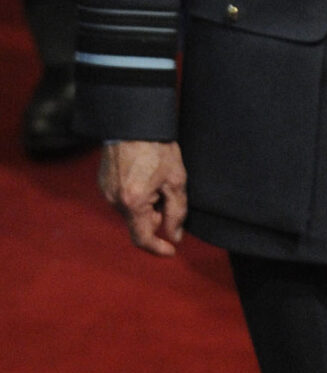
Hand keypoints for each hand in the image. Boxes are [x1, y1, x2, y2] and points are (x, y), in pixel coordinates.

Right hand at [98, 139, 187, 255]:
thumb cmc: (157, 148)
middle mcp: (114, 200)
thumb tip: (174, 236)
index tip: (171, 250)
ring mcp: (106, 190)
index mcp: (132, 203)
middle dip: (155, 218)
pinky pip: (122, 199)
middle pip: (138, 223)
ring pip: (130, 211)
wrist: (132, 122)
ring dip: (146, 206)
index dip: (158, 248)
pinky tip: (145, 177)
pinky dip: (136, 197)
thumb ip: (176, 214)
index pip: (142, 239)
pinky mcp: (103, 182)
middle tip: (167, 195)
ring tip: (157, 181)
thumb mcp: (176, 182)